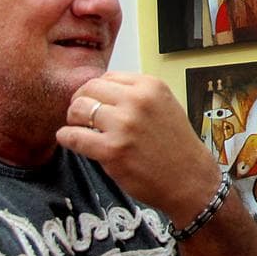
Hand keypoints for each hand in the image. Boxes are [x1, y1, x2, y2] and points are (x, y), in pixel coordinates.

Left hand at [56, 72, 220, 227]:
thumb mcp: (164, 105)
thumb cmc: (176, 145)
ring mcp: (124, 125)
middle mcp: (137, 101)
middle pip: (89, 88)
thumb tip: (102, 92)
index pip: (107, 77)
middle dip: (81, 101)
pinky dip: (67, 137)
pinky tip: (73, 141)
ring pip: (78, 109)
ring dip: (73, 119)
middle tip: (81, 116)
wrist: (189, 178)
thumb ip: (136, 95)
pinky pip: (74, 136)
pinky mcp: (112, 150)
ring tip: (80, 129)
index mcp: (150, 86)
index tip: (94, 101)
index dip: (96, 90)